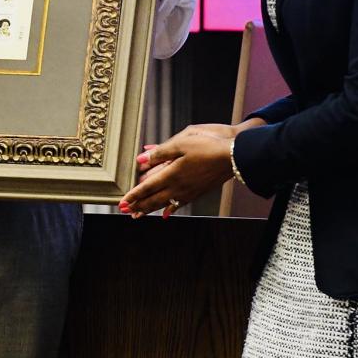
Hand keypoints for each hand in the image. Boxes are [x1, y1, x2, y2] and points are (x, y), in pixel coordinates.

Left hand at [118, 124, 234, 217]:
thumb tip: (141, 159)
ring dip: (150, 209)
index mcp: (172, 174)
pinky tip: (166, 214)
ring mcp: (189, 192)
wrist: (233, 156)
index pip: (148, 187)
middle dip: (138, 206)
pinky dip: (169, 210)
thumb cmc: (208, 145)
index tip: (123, 202)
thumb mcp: (181, 142)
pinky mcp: (198, 192)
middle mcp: (179, 186)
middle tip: (125, 211)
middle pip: (153, 199)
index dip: (134, 195)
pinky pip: (178, 204)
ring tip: (139, 215)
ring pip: (164, 204)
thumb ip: (160, 152)